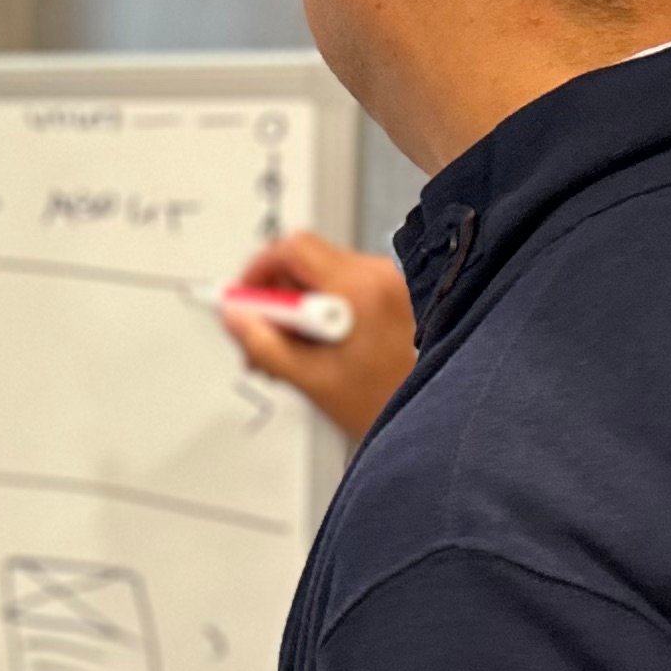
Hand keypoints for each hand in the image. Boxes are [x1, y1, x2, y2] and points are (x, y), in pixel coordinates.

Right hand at [217, 234, 415, 442]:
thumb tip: (234, 316)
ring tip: (295, 352)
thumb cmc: (386, 405)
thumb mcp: (311, 379)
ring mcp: (393, 284)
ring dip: (300, 309)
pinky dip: (326, 312)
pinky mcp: (397, 295)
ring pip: (324, 277)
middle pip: (307, 262)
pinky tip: (322, 349)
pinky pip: (347, 288)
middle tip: (264, 335)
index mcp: (360, 288)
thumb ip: (263, 344)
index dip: (258, 272)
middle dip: (277, 298)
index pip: (293, 249)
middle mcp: (382, 276)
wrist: (436, 421)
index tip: (244, 300)